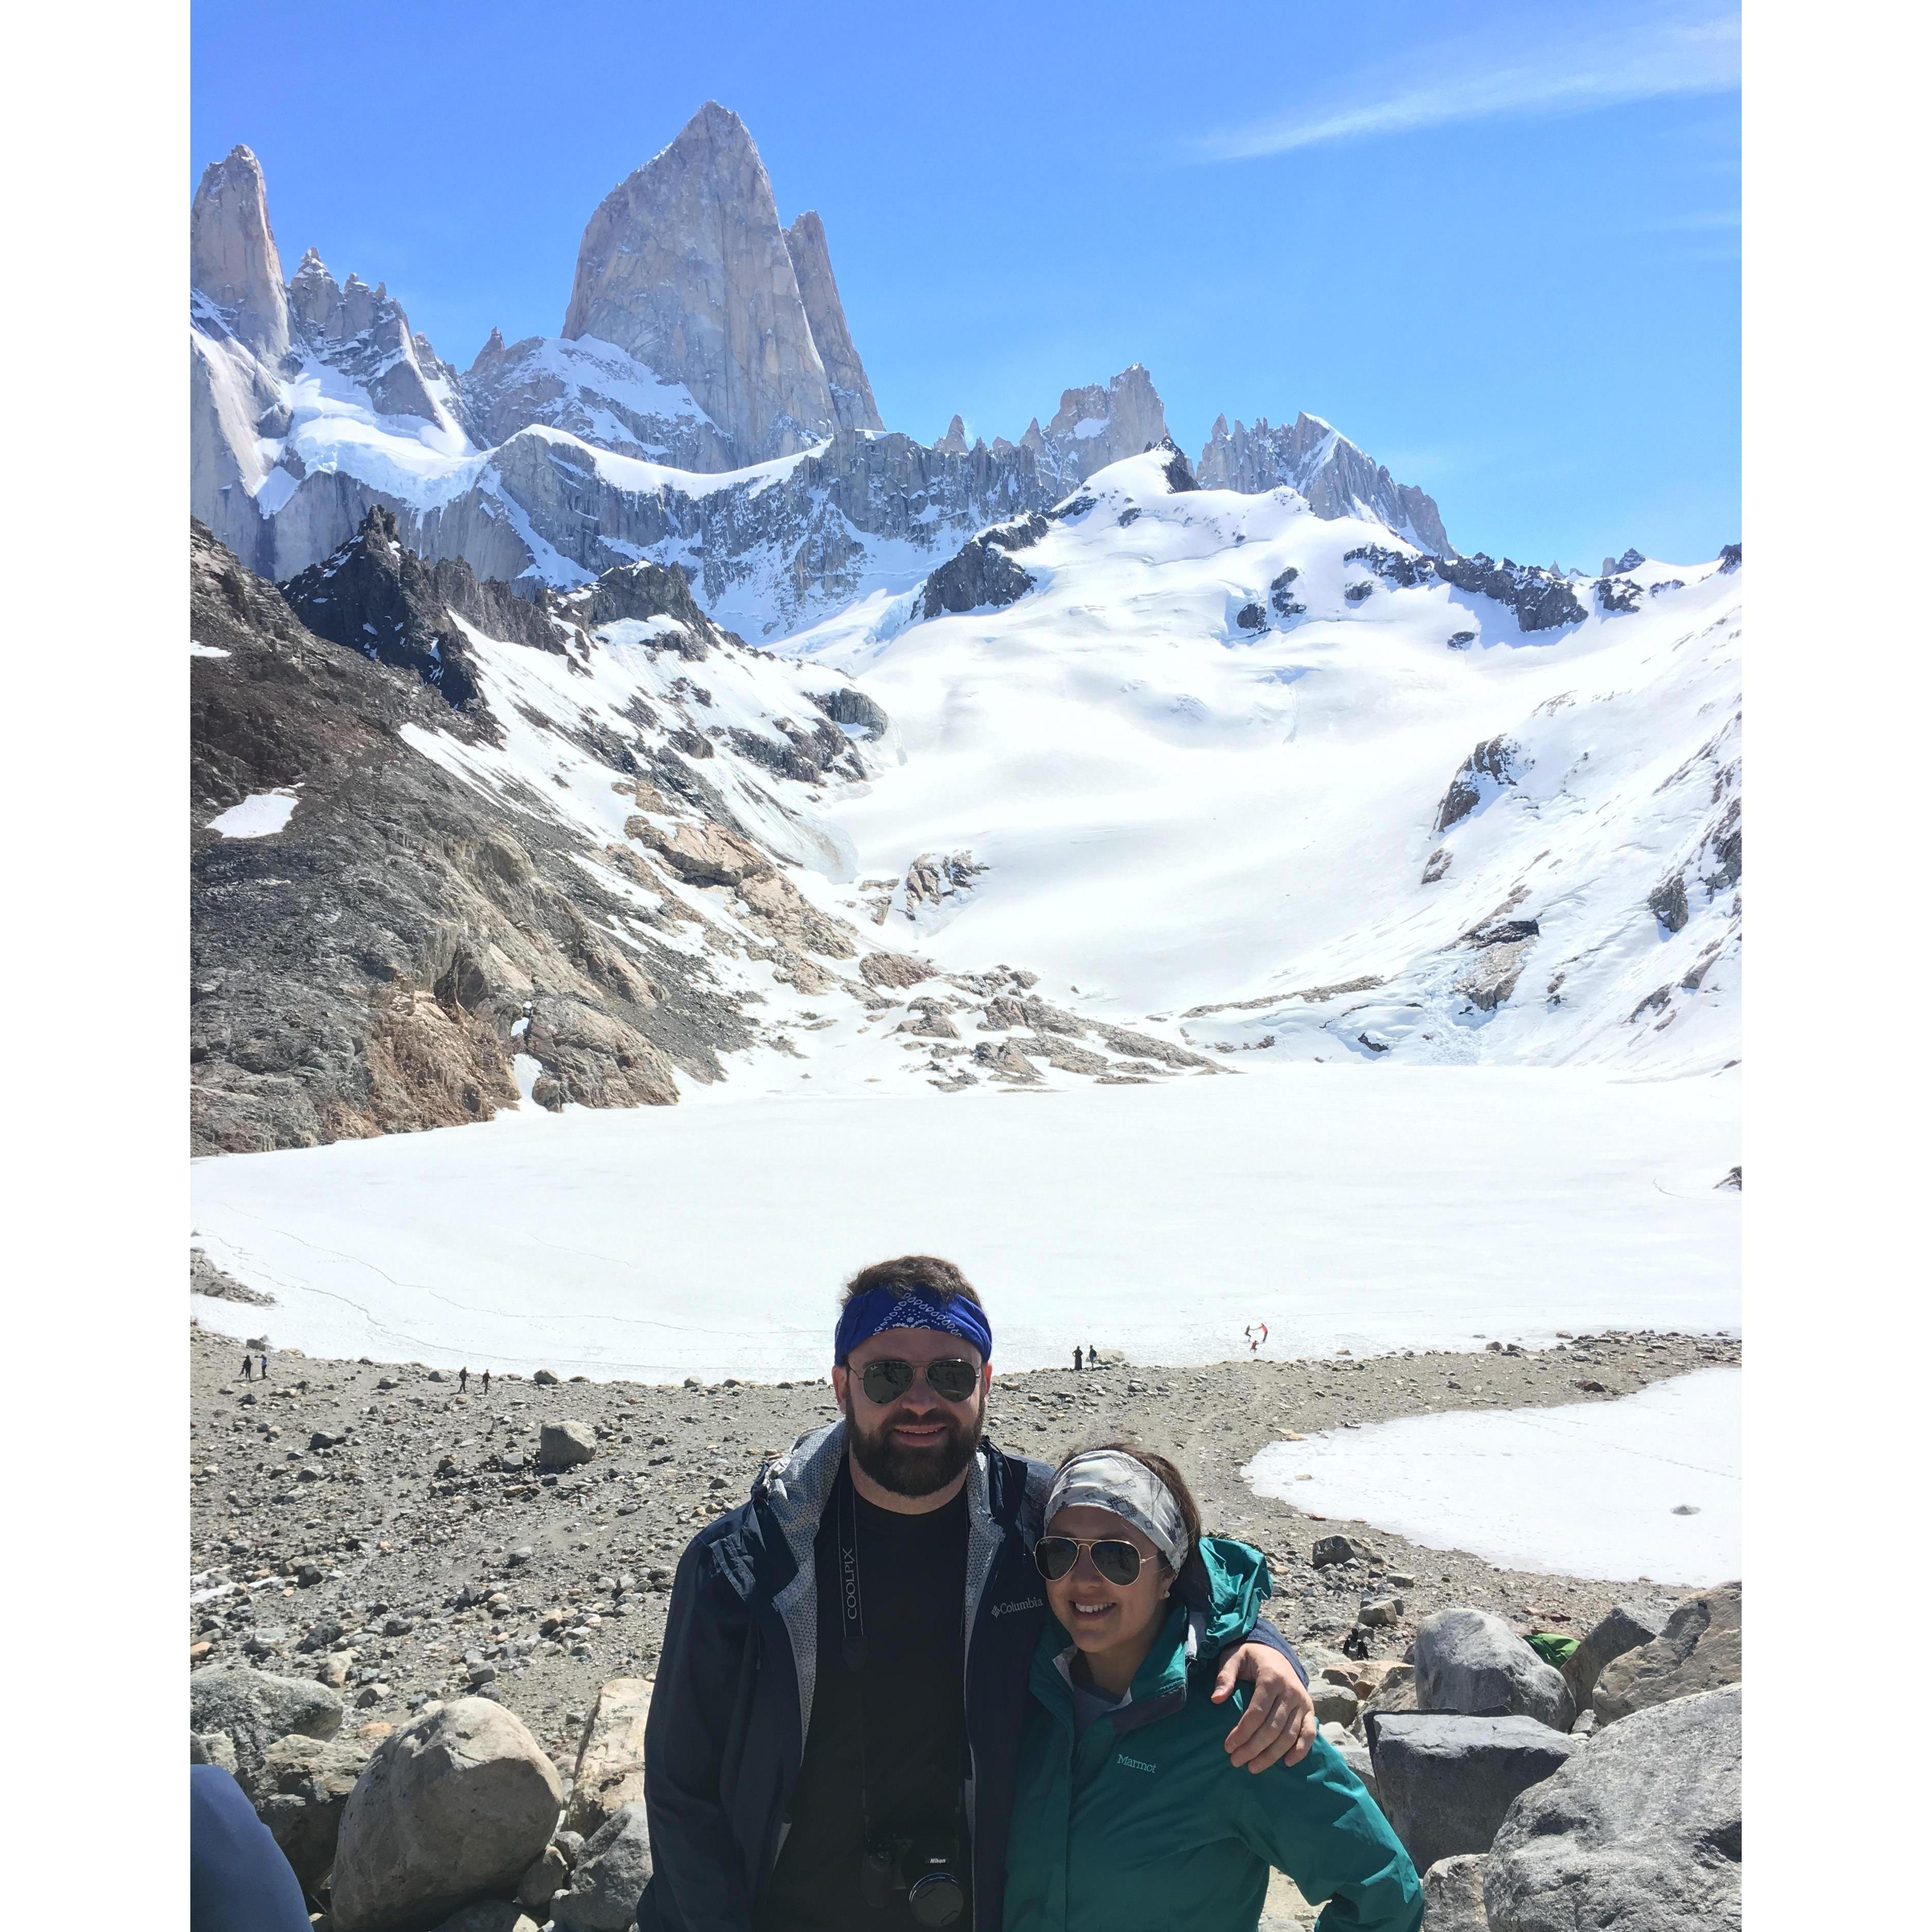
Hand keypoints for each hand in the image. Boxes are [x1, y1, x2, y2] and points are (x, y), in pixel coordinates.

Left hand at [1214, 1641, 1315, 1772]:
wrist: (1274, 1650)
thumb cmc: (1250, 1657)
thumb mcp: (1234, 1658)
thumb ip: (1225, 1676)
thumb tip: (1216, 1699)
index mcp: (1271, 1677)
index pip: (1257, 1712)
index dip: (1242, 1732)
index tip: (1228, 1747)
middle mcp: (1290, 1691)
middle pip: (1272, 1728)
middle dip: (1253, 1748)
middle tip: (1236, 1762)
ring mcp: (1302, 1701)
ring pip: (1289, 1735)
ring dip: (1271, 1755)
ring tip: (1253, 1767)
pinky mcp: (1310, 1709)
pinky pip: (1309, 1733)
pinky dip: (1300, 1750)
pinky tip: (1287, 1763)